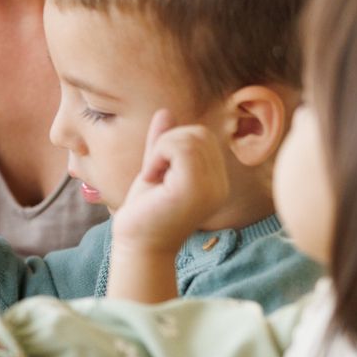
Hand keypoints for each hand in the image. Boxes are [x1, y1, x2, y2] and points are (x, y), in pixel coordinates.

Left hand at [113, 110, 227, 252]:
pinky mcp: (194, 190)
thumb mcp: (155, 169)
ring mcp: (211, 188)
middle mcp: (220, 185)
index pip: (204, 137)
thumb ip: (162, 143)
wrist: (137, 243)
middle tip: (153, 170)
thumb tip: (165, 112)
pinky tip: (151, 177)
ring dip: (161, 149)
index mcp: (215, 180)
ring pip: (190, 137)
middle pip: (199, 133)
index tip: (157, 167)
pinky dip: (159, 154)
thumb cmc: (145, 210)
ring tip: (153, 174)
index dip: (174, 142)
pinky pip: (181, 148)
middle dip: (168, 142)